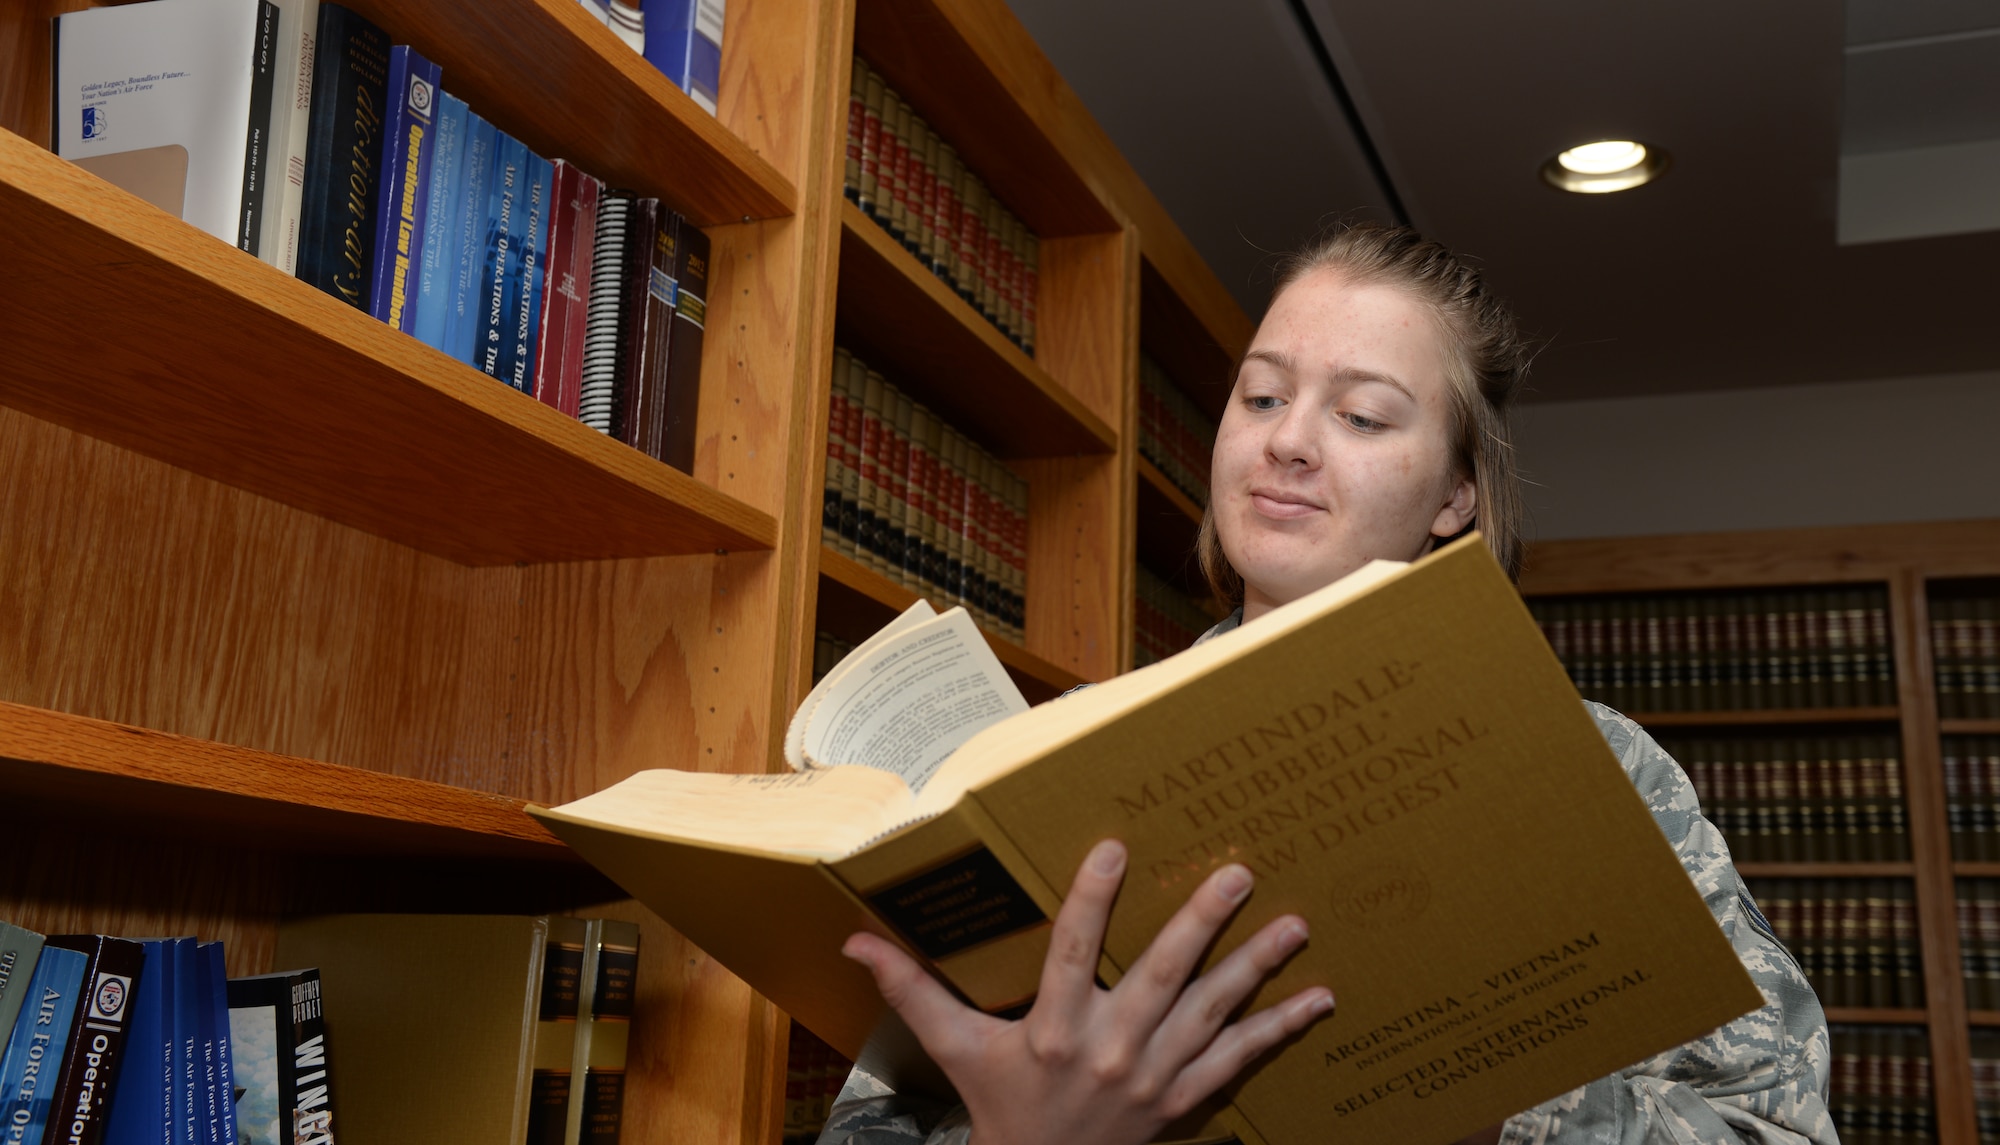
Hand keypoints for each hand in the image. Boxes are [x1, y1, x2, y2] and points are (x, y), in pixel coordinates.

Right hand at [843, 839, 1334, 1144]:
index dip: (1092, 900)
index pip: (1072, 952)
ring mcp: (1154, 1079)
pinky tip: (1319, 999)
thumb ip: (914, 991)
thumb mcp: (958, 1052)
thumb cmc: (1003, 1110)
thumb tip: (856, 941)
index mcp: (1051, 1031)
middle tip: (1235, 875)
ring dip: (1256, 969)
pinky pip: (1239, 1061)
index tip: (1114, 848)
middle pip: (1160, 978)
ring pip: (1211, 1014)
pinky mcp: (1186, 1101)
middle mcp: (1107, 1052)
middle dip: (1200, 926)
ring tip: (1294, 925)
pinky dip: (1280, 1030)